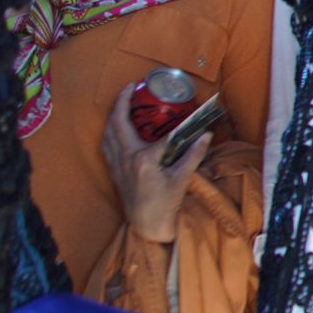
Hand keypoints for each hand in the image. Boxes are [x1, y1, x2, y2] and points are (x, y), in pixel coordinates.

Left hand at [102, 82, 210, 243]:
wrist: (147, 225)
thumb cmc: (165, 204)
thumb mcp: (182, 179)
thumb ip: (193, 155)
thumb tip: (206, 135)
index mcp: (143, 159)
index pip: (161, 135)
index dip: (176, 125)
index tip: (186, 115)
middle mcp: (125, 158)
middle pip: (118, 123)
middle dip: (121, 102)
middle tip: (130, 88)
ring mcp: (117, 164)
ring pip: (108, 133)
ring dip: (113, 115)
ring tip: (121, 102)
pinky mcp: (114, 170)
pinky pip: (106, 144)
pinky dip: (109, 131)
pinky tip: (114, 127)